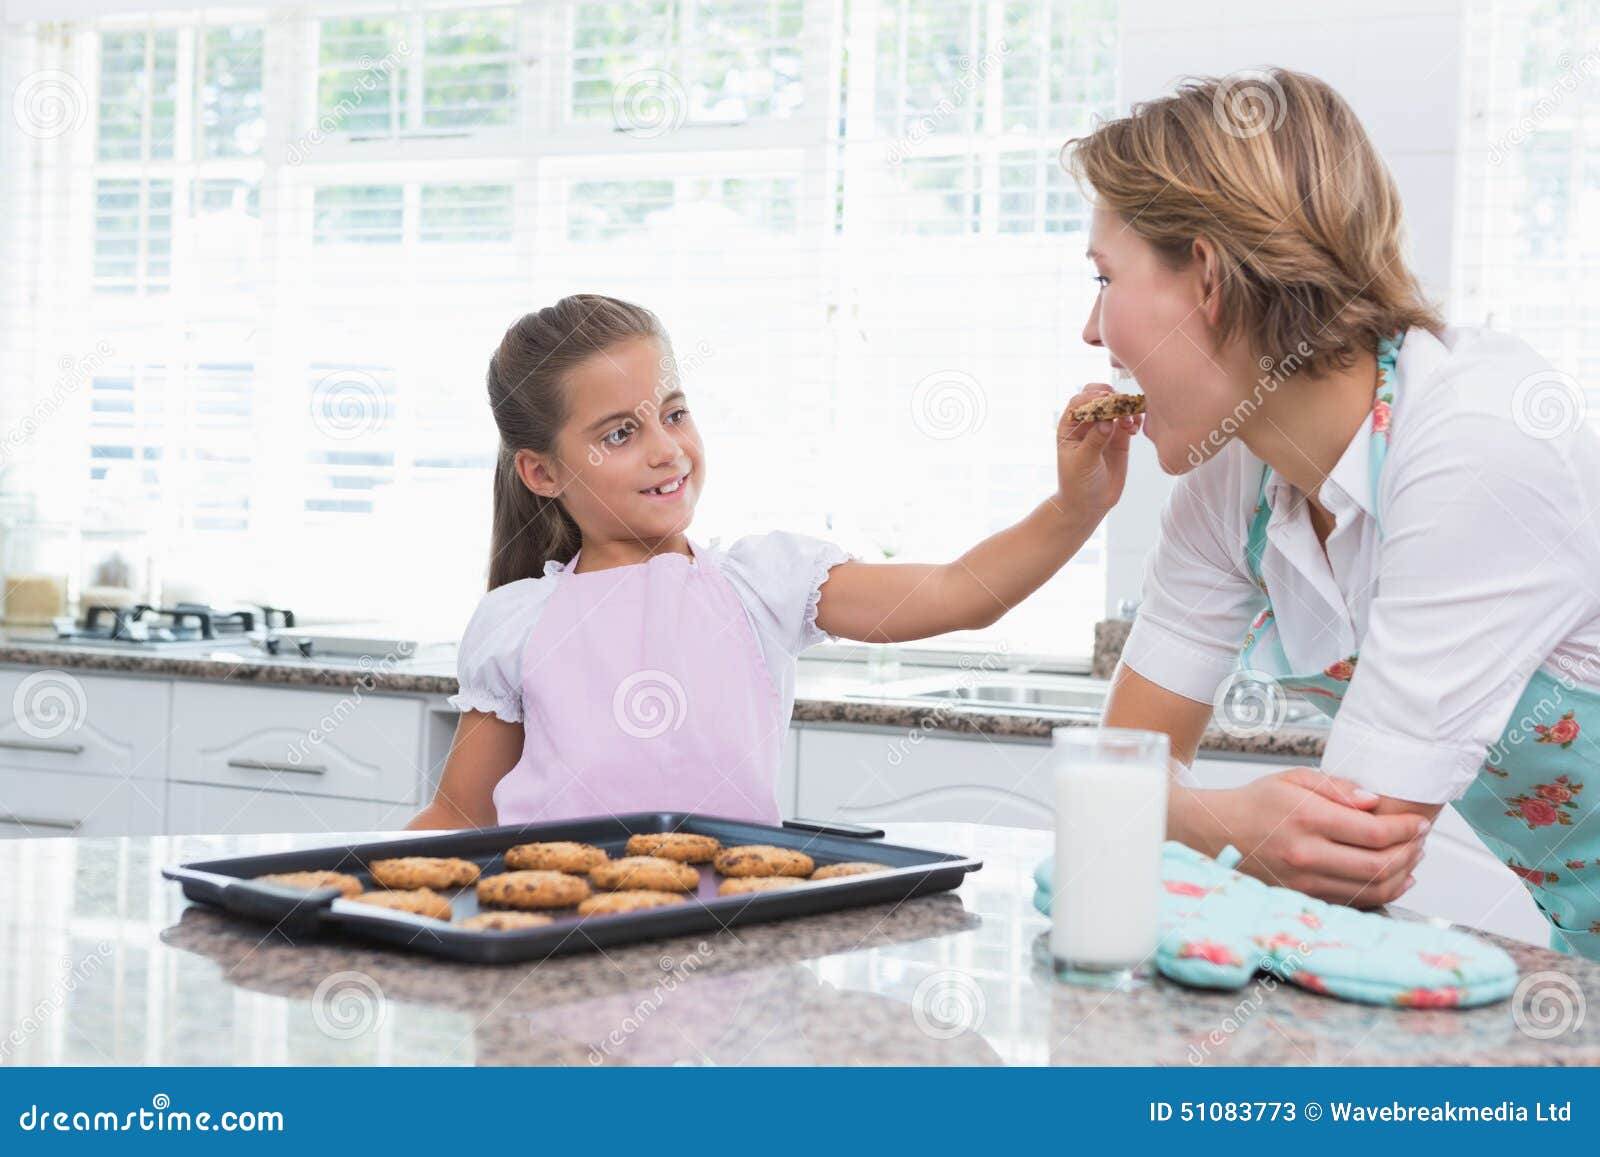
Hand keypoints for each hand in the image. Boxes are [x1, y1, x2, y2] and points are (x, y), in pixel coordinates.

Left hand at [1055, 383, 1139, 515]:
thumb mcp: (1082, 462)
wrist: (1089, 504)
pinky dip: (1134, 419)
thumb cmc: (1077, 483)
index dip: (1092, 397)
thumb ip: (1094, 441)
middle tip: (1121, 402)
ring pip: (1116, 407)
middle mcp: (1086, 424)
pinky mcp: (1119, 439)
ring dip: (1125, 408)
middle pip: (1097, 398)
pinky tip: (1135, 428)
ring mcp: (1104, 430)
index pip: (1079, 403)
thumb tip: (1107, 421)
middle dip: (1110, 395)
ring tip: (1130, 422)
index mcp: (1069, 427)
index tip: (1105, 398)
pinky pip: (1128, 421)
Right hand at [1179, 768, 1429, 908]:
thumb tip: (1375, 802)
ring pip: (1372, 889)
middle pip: (1380, 865)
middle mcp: (1306, 855)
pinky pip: (1355, 902)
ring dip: (1403, 873)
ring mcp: (1305, 882)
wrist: (1215, 833)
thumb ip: (1337, 787)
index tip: (1419, 822)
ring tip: (1411, 856)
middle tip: (1420, 839)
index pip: (1374, 832)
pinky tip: (1393, 877)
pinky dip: (1383, 892)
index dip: (1406, 829)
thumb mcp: (1293, 779)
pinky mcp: (1304, 898)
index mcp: (1306, 819)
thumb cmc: (1256, 803)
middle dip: (1411, 852)